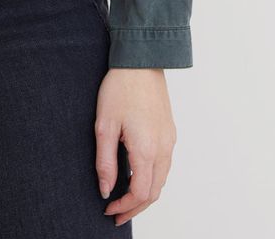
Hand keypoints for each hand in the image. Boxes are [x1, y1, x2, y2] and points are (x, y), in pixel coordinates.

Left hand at [94, 67, 176, 226]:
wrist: (141, 61)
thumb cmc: (120, 88)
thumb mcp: (104, 125)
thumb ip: (105, 161)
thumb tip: (106, 189)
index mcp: (147, 149)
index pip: (140, 193)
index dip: (125, 207)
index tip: (108, 209)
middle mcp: (163, 148)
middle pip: (154, 192)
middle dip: (136, 207)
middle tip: (116, 214)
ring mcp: (169, 140)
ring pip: (162, 180)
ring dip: (145, 194)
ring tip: (125, 198)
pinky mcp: (169, 131)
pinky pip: (165, 164)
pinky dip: (152, 178)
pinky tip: (137, 175)